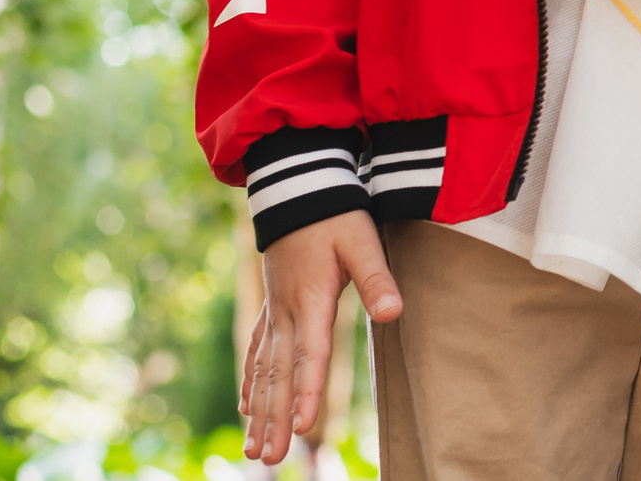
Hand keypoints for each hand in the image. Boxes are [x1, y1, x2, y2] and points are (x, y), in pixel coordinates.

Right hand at [242, 210, 402, 463]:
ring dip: (260, 411)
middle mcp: (286, 313)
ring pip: (263, 370)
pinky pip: (257, 352)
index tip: (303, 427)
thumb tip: (394, 312)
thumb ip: (377, 278)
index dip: (306, 391)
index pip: (310, 355)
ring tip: (255, 450)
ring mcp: (274, 311)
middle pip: (280, 374)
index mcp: (310, 301)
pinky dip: (251, 382)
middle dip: (274, 418)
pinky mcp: (271, 306)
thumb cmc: (335, 215)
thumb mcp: (362, 240)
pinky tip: (246, 406)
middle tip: (268, 460)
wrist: (298, 188)